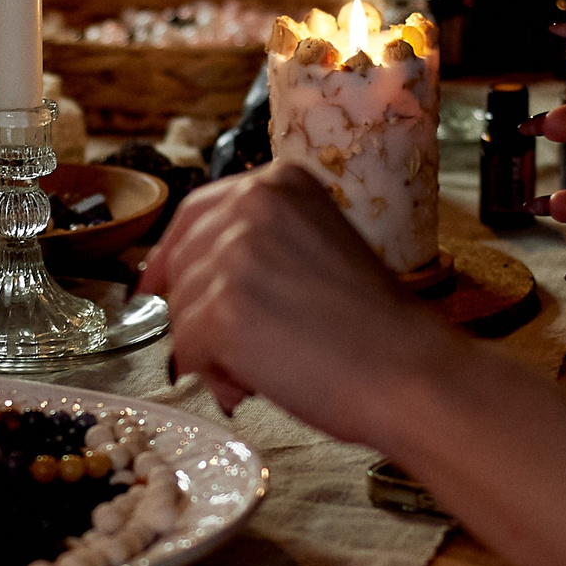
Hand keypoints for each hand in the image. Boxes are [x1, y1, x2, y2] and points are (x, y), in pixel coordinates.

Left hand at [138, 161, 457, 439]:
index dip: (172, 255)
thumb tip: (166, 281)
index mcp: (280, 182)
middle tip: (242, 351)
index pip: (195, 212)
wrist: (409, 372)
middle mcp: (252, 205)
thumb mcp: (315, 249)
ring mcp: (235, 255)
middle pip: (180, 262)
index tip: (155, 284)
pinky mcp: (222, 310)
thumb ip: (254, 247)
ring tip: (265, 370)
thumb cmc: (373, 328)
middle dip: (198, 311)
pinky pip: (185, 349)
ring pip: (180, 310)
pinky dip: (212, 374)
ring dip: (210, 350)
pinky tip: (254, 383)